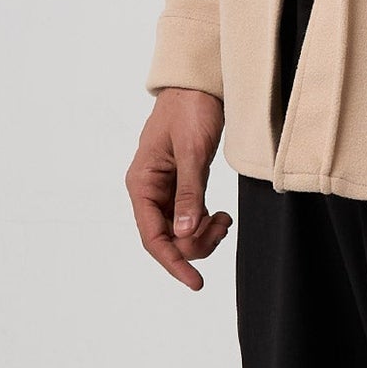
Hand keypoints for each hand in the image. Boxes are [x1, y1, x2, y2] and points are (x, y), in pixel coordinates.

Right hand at [127, 87, 232, 290]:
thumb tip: (183, 233)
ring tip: (225, 220)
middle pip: (167, 240)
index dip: (173, 262)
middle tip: (223, 227)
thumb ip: (189, 193)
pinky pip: (190, 219)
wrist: (198, 85)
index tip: (196, 282)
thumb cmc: (190, 110)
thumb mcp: (192, 152)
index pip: (152, 237)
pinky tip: (221, 216)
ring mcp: (165, 191)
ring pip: (180, 233)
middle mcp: (149, 191)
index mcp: (141, 183)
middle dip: (195, 244)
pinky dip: (206, 224)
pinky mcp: (181, 187)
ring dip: (203, 235)